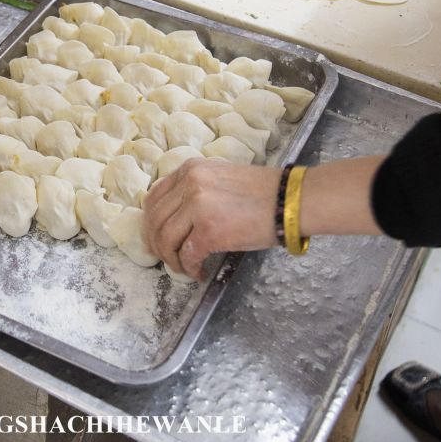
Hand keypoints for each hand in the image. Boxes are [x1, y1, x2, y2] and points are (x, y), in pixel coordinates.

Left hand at [143, 158, 279, 280]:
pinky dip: (189, 268)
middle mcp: (189, 184)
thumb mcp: (220, 177)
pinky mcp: (209, 231)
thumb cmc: (263, 192)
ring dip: (172, 260)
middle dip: (157, 245)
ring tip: (184, 268)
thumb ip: (195, 190)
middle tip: (165, 258)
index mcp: (190, 169)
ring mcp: (197, 207)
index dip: (150, 223)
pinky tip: (199, 272)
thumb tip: (175, 218)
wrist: (290, 200)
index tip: (154, 238)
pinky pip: (187, 255)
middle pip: (155, 221)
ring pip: (166, 240)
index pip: (154, 198)